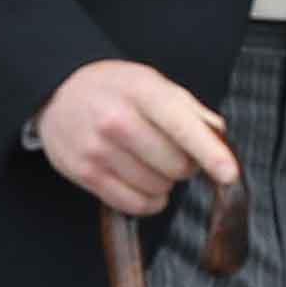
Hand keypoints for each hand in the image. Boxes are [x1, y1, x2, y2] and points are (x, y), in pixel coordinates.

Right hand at [36, 60, 237, 216]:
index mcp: (140, 90)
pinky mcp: (85, 173)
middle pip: (176, 165)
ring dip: (163, 182)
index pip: (182, 126)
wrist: (56, 92)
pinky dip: (148, 200)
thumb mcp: (150, 82)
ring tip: (146, 160)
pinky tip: (140, 181)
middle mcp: (117, 119)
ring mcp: (98, 149)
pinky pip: (135, 205)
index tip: (229, 173)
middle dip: (184, 164)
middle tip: (169, 149)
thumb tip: (219, 137)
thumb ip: (188, 109)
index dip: (209, 153)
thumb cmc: (112, 88)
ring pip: (158, 188)